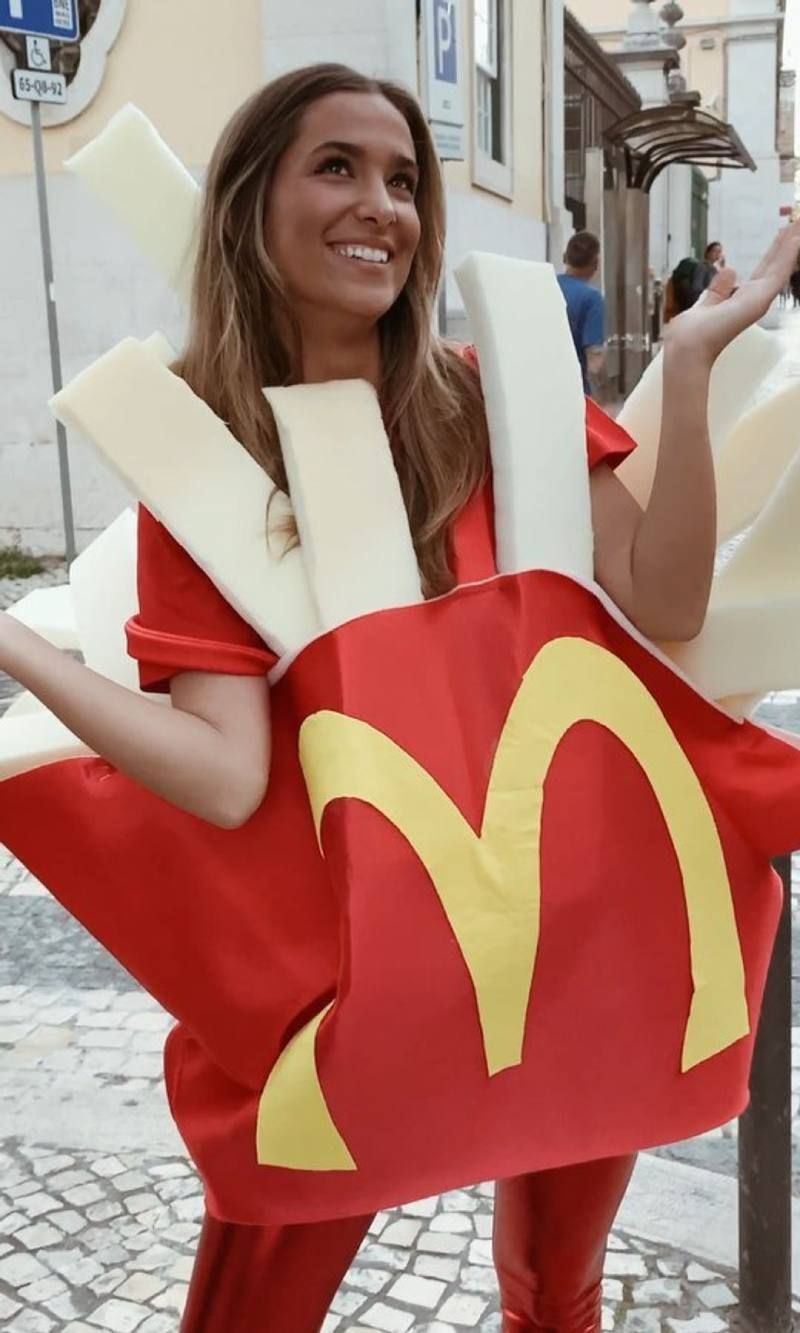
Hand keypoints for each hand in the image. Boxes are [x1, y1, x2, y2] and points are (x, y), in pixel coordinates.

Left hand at [665, 221, 799, 366]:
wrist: (688, 348)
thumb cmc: (692, 334)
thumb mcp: (707, 303)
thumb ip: (719, 290)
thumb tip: (730, 271)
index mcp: (742, 299)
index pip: (764, 268)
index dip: (775, 250)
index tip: (785, 232)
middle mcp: (755, 298)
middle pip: (777, 263)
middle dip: (789, 241)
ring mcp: (760, 299)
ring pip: (782, 265)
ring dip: (793, 242)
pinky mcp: (760, 299)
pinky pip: (778, 272)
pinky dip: (788, 254)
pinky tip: (797, 238)